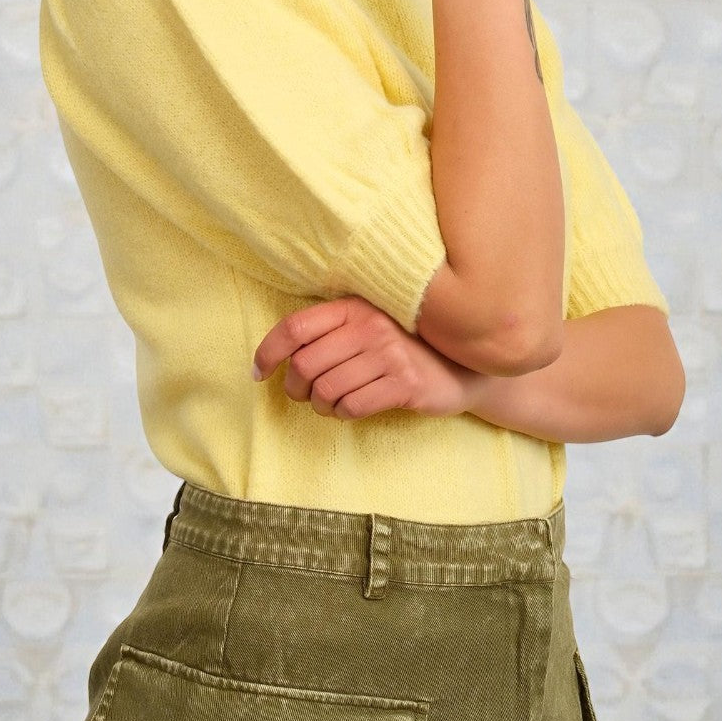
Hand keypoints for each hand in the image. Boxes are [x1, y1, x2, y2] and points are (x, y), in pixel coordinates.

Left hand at [251, 295, 478, 419]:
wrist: (462, 366)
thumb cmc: (404, 346)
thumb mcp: (368, 325)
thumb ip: (331, 330)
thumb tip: (279, 354)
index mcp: (354, 306)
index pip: (295, 327)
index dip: (268, 352)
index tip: (258, 372)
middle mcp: (370, 326)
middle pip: (305, 364)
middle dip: (294, 388)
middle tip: (301, 395)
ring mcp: (389, 355)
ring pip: (326, 390)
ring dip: (319, 405)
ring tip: (329, 403)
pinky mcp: (404, 384)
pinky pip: (352, 407)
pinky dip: (342, 414)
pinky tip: (350, 408)